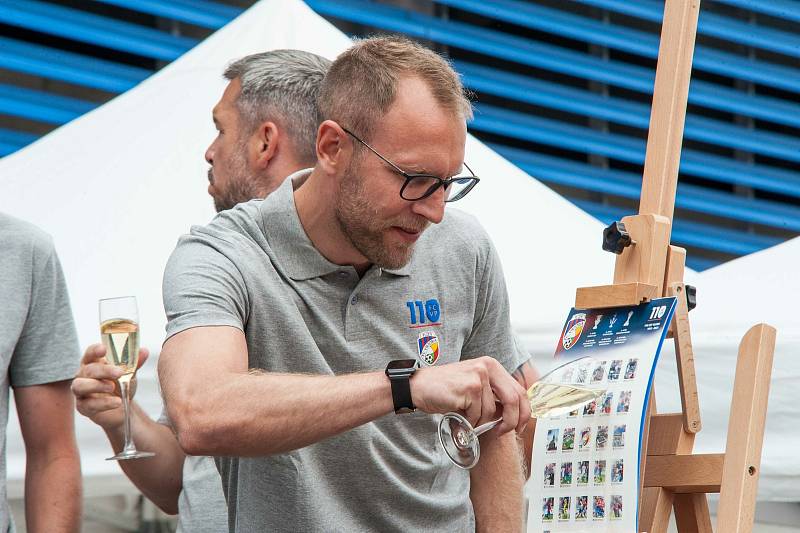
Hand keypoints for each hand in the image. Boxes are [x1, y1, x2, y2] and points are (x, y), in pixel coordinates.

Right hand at [71, 343, 148, 430]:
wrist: (121, 408)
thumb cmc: (120, 385)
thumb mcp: (129, 373)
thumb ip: (134, 362)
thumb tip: (144, 351)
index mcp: (93, 363)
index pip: (90, 353)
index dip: (94, 350)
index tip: (103, 349)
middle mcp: (83, 375)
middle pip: (88, 370)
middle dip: (104, 370)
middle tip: (119, 373)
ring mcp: (81, 391)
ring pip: (80, 386)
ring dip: (97, 386)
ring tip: (112, 387)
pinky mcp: (82, 406)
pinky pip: (88, 404)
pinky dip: (103, 403)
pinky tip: (117, 402)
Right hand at [411, 356, 529, 434]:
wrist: (419, 387)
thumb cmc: (447, 390)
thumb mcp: (475, 387)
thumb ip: (493, 395)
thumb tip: (514, 415)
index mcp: (492, 365)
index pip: (519, 390)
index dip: (524, 412)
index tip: (519, 426)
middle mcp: (488, 366)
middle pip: (514, 400)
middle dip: (511, 421)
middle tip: (501, 432)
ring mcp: (479, 376)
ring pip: (491, 411)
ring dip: (479, 421)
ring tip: (465, 416)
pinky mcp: (470, 387)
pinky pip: (477, 414)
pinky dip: (468, 421)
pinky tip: (458, 414)